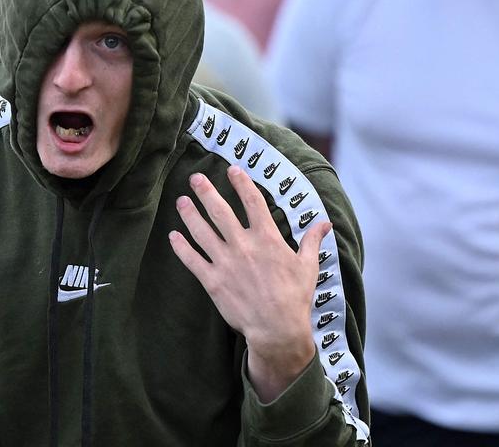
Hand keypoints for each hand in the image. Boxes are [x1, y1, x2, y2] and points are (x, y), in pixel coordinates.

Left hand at [170, 166, 325, 400]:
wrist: (277, 329)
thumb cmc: (294, 298)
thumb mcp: (308, 266)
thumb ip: (312, 240)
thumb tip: (325, 223)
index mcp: (267, 238)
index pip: (252, 202)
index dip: (241, 183)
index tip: (232, 169)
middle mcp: (243, 245)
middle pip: (220, 211)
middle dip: (206, 192)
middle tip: (195, 178)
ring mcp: (226, 262)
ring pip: (202, 232)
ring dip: (190, 214)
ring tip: (181, 201)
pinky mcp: (213, 281)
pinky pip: (193, 260)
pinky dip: (181, 247)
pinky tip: (173, 236)